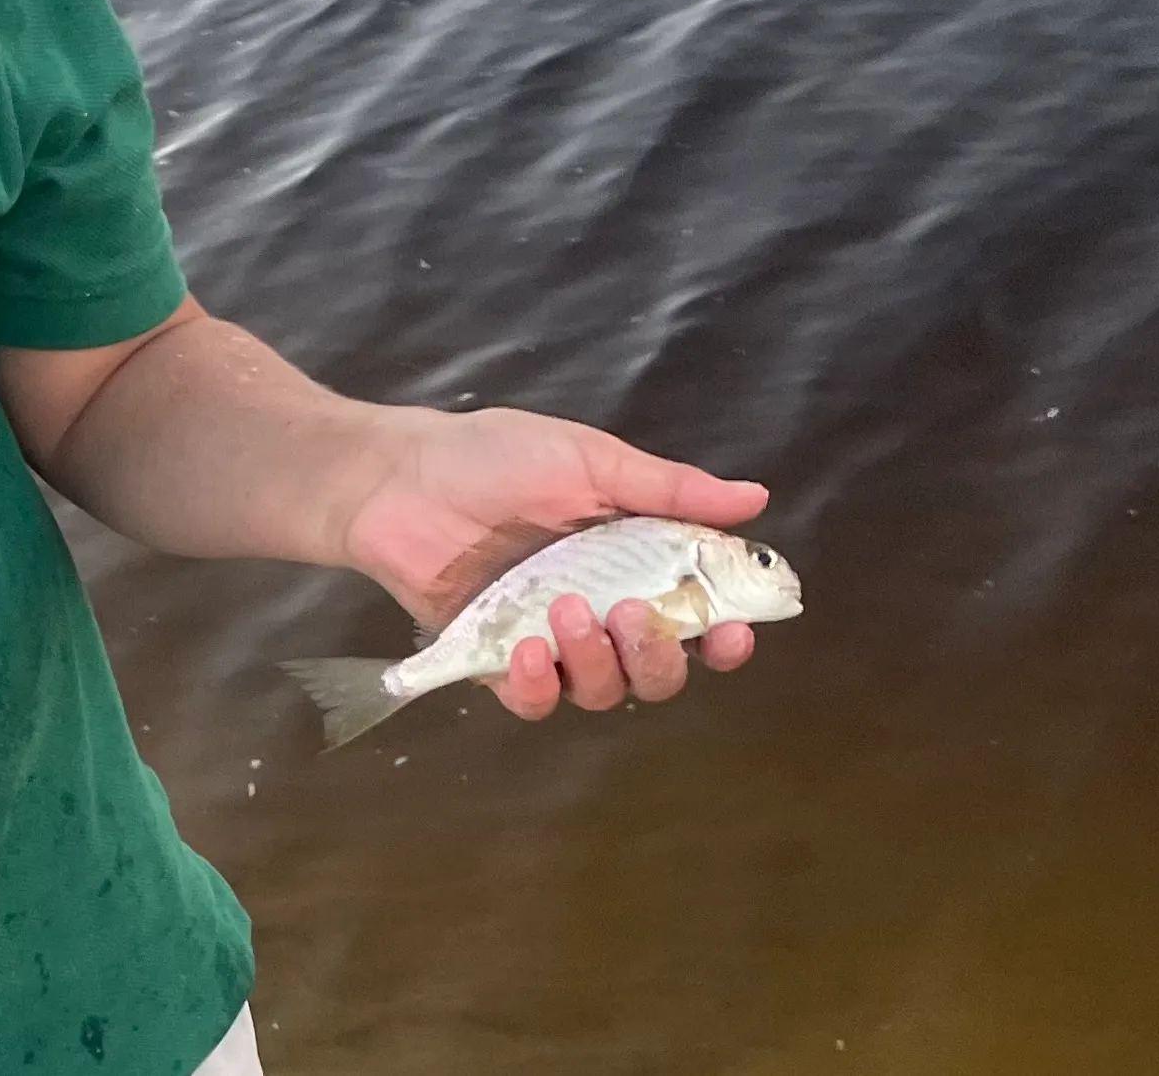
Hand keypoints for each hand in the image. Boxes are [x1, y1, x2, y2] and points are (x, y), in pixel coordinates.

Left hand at [342, 405, 768, 717]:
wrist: (401, 477)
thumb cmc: (494, 458)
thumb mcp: (590, 460)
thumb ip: (669, 489)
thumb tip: (756, 498)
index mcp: (634, 559)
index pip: (697, 613)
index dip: (723, 635)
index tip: (730, 633)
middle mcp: (601, 607)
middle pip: (658, 669)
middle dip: (659, 655)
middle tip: (633, 614)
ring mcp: (550, 638)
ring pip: (603, 690)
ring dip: (597, 663)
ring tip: (565, 612)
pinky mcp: (497, 660)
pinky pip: (535, 700)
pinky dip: (538, 686)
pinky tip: (526, 650)